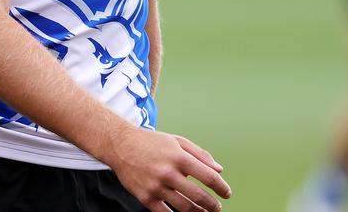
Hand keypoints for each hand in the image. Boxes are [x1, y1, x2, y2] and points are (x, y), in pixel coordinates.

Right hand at [104, 128, 230, 211]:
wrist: (120, 146)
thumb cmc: (152, 143)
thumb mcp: (178, 141)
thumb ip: (200, 155)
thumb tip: (219, 170)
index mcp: (179, 157)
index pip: (208, 176)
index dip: (221, 187)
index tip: (226, 193)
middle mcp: (168, 172)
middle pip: (198, 196)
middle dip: (212, 205)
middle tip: (217, 208)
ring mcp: (156, 187)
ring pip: (184, 207)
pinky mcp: (145, 197)